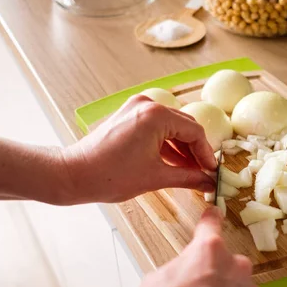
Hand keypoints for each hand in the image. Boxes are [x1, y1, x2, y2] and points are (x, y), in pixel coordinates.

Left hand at [62, 95, 216, 203]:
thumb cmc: (109, 175)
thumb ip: (187, 177)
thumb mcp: (156, 178)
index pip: (194, 131)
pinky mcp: (128, 116)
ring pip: (171, 127)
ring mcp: (136, 109)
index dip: (206, 153)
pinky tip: (174, 164)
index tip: (212, 171)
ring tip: (190, 171)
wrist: (74, 174)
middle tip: (204, 172)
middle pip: (184, 126)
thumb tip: (207, 182)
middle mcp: (147, 105)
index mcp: (156, 116)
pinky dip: (167, 145)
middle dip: (195, 150)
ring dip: (182, 148)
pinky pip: (156, 128)